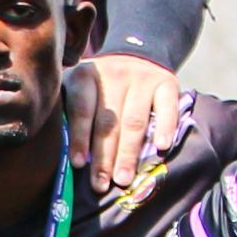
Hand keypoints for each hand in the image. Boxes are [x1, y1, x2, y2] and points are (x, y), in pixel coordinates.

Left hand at [68, 54, 188, 188]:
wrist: (137, 52)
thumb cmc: (101, 86)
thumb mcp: (81, 88)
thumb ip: (73, 114)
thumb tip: (69, 159)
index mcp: (85, 76)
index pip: (82, 110)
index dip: (79, 138)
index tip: (78, 164)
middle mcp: (113, 74)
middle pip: (108, 122)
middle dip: (104, 157)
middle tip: (101, 184)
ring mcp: (142, 77)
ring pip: (134, 120)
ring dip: (129, 153)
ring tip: (124, 178)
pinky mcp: (166, 82)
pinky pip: (167, 108)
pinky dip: (165, 128)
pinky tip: (162, 148)